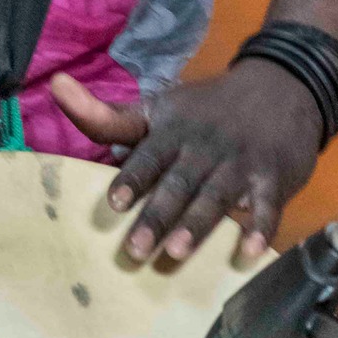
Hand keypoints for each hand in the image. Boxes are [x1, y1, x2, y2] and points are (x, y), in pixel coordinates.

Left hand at [50, 58, 322, 264]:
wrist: (281, 84)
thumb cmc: (207, 107)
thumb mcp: (159, 106)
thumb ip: (107, 115)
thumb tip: (57, 88)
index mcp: (173, 130)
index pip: (148, 155)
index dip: (131, 178)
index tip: (112, 203)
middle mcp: (204, 146)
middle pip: (178, 183)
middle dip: (157, 216)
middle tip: (134, 250)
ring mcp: (241, 161)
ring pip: (215, 196)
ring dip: (196, 225)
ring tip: (176, 252)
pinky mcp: (274, 176)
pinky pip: (267, 206)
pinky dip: (259, 227)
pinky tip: (248, 252)